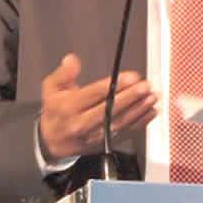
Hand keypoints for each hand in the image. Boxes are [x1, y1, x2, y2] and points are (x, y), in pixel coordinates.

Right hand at [38, 54, 156, 160]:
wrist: (53, 142)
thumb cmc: (56, 112)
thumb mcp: (51, 89)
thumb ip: (63, 74)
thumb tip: (72, 60)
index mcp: (69, 107)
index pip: (94, 95)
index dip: (114, 85)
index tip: (131, 77)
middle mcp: (82, 123)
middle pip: (109, 110)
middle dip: (130, 97)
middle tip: (145, 86)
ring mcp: (95, 135)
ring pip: (120, 122)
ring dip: (139, 109)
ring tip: (152, 97)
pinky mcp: (105, 143)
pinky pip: (125, 133)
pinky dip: (140, 123)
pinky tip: (151, 112)